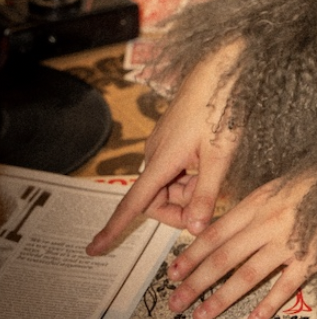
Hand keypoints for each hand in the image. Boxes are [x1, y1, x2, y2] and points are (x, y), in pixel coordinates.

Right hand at [87, 39, 242, 256]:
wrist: (219, 70)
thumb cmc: (220, 109)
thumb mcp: (220, 157)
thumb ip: (207, 194)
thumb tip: (195, 229)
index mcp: (161, 161)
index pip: (133, 203)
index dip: (113, 228)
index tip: (94, 248)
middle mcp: (155, 154)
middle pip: (155, 199)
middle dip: (179, 207)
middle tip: (209, 199)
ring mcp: (162, 146)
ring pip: (168, 185)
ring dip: (188, 190)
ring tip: (214, 174)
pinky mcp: (171, 139)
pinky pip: (173, 170)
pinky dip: (190, 176)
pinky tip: (209, 163)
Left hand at [163, 171, 316, 318]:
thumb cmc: (310, 183)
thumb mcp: (273, 188)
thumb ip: (248, 210)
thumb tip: (217, 233)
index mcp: (256, 204)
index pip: (215, 234)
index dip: (192, 255)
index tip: (173, 273)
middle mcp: (267, 223)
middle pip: (224, 258)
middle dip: (196, 282)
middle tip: (175, 303)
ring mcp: (289, 242)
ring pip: (248, 275)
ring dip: (221, 298)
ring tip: (202, 315)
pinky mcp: (311, 259)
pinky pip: (285, 286)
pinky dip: (267, 304)